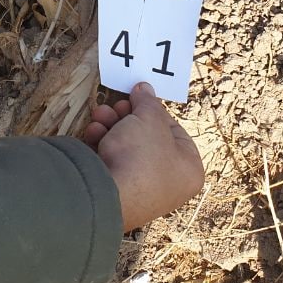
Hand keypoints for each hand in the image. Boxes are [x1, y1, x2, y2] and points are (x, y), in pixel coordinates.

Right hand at [84, 83, 203, 232]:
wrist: (107, 193)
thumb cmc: (141, 155)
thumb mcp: (149, 118)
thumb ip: (148, 101)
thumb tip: (145, 88)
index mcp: (189, 170)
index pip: (175, 131)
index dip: (154, 110)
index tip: (138, 97)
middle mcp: (169, 185)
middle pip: (147, 139)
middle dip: (127, 118)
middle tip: (117, 106)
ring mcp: (141, 193)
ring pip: (127, 149)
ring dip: (111, 127)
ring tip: (101, 116)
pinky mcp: (116, 195)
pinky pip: (112, 163)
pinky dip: (102, 146)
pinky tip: (93, 134)